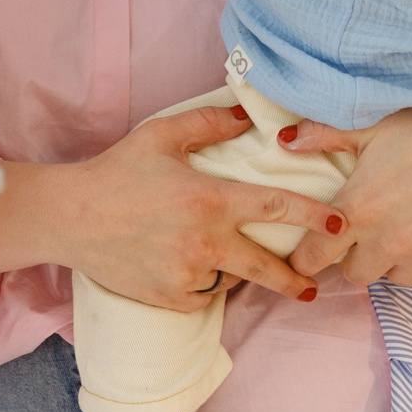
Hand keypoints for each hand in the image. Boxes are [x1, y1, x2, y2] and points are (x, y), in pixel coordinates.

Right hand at [32, 105, 344, 310]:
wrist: (70, 218)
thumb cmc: (117, 172)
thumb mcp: (161, 135)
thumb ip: (210, 121)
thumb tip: (249, 113)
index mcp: (210, 199)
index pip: (276, 207)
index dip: (314, 216)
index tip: (341, 226)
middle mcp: (206, 241)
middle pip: (267, 268)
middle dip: (295, 280)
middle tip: (313, 285)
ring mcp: (188, 274)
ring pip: (229, 278)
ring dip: (229, 268)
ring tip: (202, 249)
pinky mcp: (171, 298)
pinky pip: (202, 293)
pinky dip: (200, 282)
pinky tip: (179, 262)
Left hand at [278, 85, 411, 285]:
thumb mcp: (372, 125)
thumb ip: (323, 135)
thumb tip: (284, 139)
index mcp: (358, 210)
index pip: (313, 257)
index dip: (305, 255)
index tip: (308, 249)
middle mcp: (386, 242)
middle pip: (354, 275)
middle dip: (351, 259)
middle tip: (359, 233)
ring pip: (394, 279)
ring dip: (391, 262)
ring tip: (397, 232)